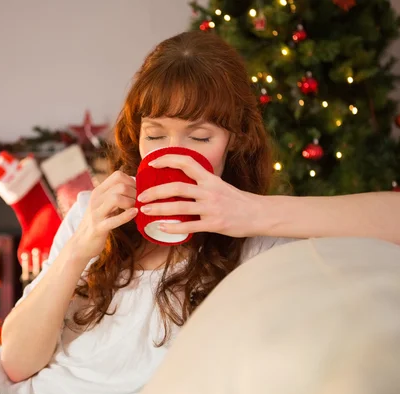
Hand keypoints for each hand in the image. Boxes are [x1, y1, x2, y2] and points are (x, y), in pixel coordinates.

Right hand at [71, 171, 137, 259]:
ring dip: (131, 202)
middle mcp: (96, 199)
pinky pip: (114, 220)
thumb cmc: (98, 222)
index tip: (138, 192)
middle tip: (139, 202)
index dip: (132, 181)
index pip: (117, 175)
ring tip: (135, 208)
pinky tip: (135, 214)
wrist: (81, 243)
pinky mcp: (98, 228)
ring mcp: (96, 213)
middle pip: (120, 186)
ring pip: (116, 198)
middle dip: (135, 193)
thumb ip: (116, 194)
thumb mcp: (105, 204)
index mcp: (98, 192)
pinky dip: (126, 216)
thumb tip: (135, 183)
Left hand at [136, 154, 262, 237]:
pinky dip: (174, 227)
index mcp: (209, 178)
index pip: (186, 162)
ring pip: (180, 207)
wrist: (258, 214)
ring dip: (159, 209)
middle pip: (177, 188)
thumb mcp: (219, 185)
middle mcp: (209, 191)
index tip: (151, 163)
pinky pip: (190, 226)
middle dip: (155, 191)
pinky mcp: (214, 224)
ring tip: (145, 210)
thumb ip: (201, 182)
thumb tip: (180, 181)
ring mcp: (211, 208)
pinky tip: (162, 227)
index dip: (167, 160)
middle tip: (141, 196)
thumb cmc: (237, 200)